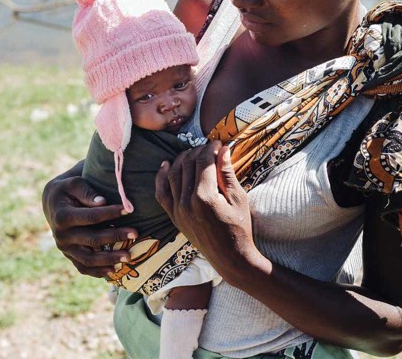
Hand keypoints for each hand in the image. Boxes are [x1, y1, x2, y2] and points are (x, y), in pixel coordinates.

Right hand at [42, 172, 137, 277]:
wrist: (52, 202)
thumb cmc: (68, 189)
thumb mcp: (74, 183)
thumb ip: (87, 192)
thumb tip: (102, 202)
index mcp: (62, 216)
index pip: (90, 217)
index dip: (110, 214)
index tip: (128, 210)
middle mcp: (61, 235)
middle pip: (92, 239)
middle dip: (115, 236)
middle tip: (135, 233)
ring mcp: (65, 248)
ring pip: (88, 259)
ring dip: (109, 259)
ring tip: (129, 257)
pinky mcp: (69, 255)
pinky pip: (83, 268)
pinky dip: (98, 272)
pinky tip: (115, 271)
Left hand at [155, 141, 260, 282]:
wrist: (230, 259)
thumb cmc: (239, 228)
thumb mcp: (238, 198)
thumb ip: (227, 173)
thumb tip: (223, 148)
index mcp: (204, 196)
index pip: (203, 161)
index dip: (210, 148)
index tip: (218, 143)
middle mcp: (186, 202)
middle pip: (187, 164)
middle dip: (198, 151)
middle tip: (209, 148)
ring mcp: (177, 210)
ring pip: (173, 174)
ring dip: (182, 159)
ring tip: (193, 153)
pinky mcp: (173, 216)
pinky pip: (161, 193)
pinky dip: (161, 177)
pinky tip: (166, 165)